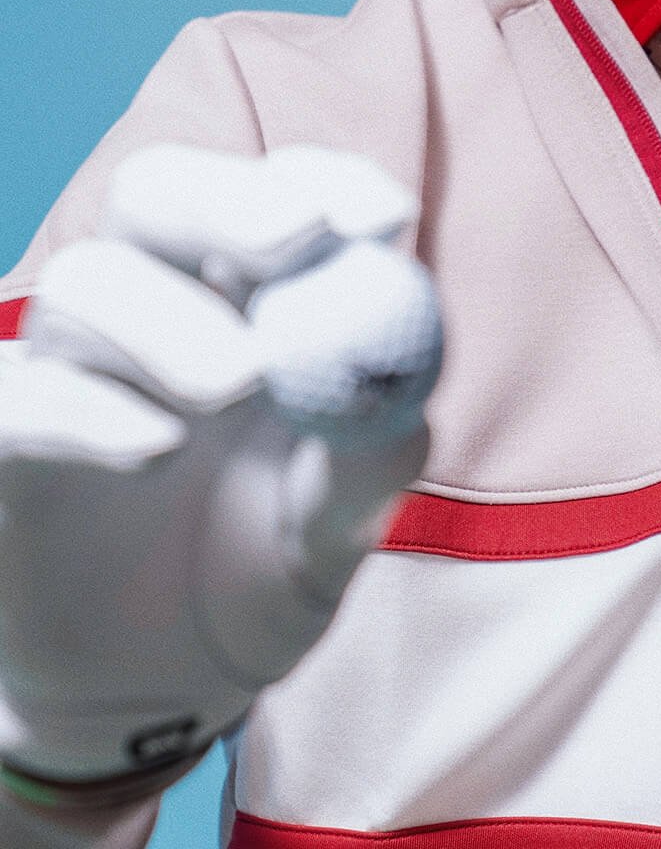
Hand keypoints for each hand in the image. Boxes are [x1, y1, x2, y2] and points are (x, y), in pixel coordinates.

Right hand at [0, 144, 442, 790]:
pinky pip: (18, 394)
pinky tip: (155, 446)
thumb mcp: (337, 531)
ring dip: (167, 315)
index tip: (385, 220)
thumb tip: (405, 396)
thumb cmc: (263, 572)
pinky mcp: (5, 438)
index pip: (280, 193)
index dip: (329, 185)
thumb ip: (370, 467)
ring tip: (237, 382)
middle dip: (228, 200)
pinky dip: (86, 406)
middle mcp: (152, 300)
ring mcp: (69, 364)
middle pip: (161, 193)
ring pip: (85, 279)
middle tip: (293, 239)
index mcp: (249, 291)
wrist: (158, 691)